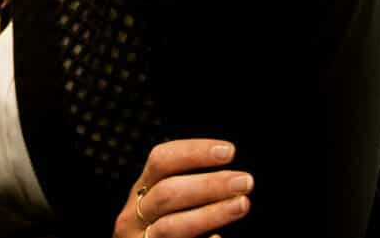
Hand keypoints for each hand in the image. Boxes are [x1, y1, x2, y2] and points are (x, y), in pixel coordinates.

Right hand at [114, 139, 252, 237]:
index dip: (194, 152)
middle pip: (167, 192)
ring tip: (242, 204)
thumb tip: (231, 176)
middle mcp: (135, 215)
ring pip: (171, 226)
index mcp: (142, 191)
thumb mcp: (167, 207)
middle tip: (245, 181)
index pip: (161, 160)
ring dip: (210, 213)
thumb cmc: (168, 232)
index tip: (228, 151)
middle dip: (209, 184)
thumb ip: (189, 191)